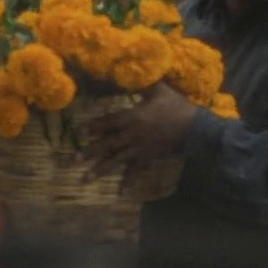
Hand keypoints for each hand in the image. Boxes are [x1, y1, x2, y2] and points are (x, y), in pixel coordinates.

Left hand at [81, 82, 196, 179]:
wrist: (194, 127)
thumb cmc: (176, 106)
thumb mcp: (159, 89)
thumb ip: (142, 84)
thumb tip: (129, 75)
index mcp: (133, 117)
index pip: (108, 122)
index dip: (94, 126)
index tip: (80, 131)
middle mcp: (132, 135)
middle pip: (107, 144)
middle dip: (90, 151)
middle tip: (73, 159)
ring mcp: (139, 149)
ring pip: (117, 160)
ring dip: (101, 169)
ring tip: (86, 179)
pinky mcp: (148, 158)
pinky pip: (136, 170)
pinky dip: (128, 181)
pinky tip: (120, 192)